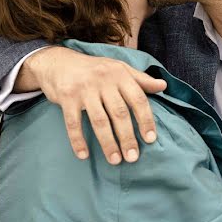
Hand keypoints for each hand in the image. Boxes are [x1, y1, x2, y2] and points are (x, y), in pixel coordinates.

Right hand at [21, 47, 166, 163]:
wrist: (58, 61)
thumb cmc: (93, 69)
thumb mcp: (118, 68)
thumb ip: (140, 79)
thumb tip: (163, 86)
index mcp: (119, 73)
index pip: (137, 99)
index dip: (145, 120)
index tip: (150, 139)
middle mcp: (103, 80)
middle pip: (119, 113)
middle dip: (128, 137)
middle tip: (133, 157)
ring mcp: (84, 89)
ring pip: (99, 120)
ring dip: (108, 143)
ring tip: (115, 160)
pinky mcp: (66, 97)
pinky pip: (73, 123)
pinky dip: (78, 140)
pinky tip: (83, 155)